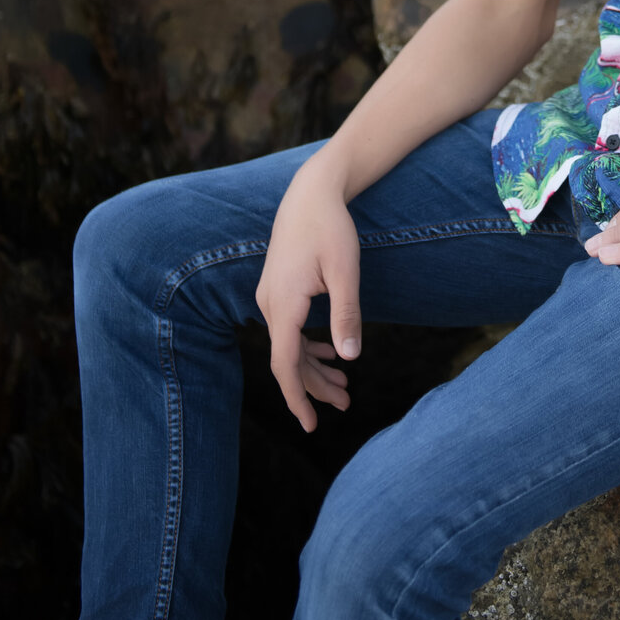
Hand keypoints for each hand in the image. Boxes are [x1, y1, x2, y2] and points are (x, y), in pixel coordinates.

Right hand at [255, 157, 361, 431]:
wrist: (310, 194)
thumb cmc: (330, 228)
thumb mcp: (346, 271)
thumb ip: (346, 315)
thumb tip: (349, 358)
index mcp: (283, 304)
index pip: (284, 364)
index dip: (297, 397)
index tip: (310, 425)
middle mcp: (270, 305)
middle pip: (289, 360)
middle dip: (315, 387)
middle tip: (346, 406)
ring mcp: (271, 298)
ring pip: (290, 346)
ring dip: (314, 369)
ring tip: (344, 390)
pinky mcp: (278, 291)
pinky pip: (290, 330)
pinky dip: (308, 347)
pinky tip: (330, 357)